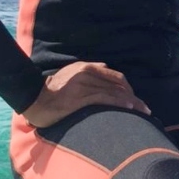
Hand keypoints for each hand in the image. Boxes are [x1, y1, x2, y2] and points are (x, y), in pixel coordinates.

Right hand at [23, 61, 150, 127]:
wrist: (34, 99)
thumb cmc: (53, 91)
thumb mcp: (71, 74)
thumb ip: (89, 72)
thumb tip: (106, 69)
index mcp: (87, 67)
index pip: (115, 76)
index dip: (128, 88)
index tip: (137, 99)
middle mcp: (87, 73)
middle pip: (118, 84)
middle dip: (134, 97)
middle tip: (145, 109)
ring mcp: (84, 84)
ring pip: (114, 92)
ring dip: (131, 102)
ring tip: (142, 112)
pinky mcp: (80, 96)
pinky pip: (105, 98)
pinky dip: (119, 103)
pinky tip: (129, 108)